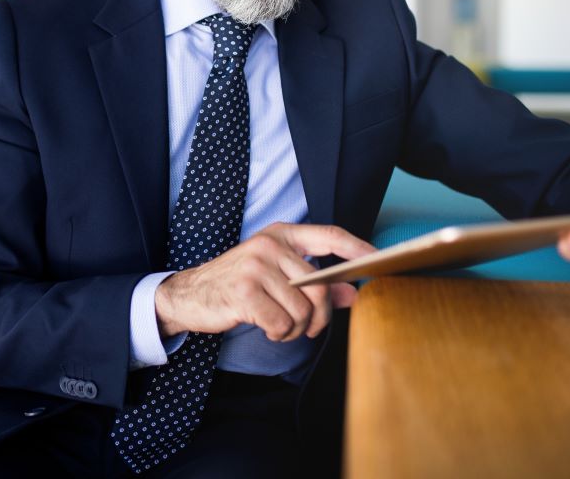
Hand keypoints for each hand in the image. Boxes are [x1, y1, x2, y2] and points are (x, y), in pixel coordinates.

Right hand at [154, 222, 375, 341]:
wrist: (190, 294)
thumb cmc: (239, 285)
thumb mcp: (277, 277)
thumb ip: (316, 284)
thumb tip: (353, 292)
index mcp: (281, 235)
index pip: (329, 235)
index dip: (357, 247)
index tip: (379, 259)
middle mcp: (270, 245)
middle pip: (319, 287)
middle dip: (320, 317)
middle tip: (309, 328)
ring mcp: (255, 266)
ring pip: (302, 310)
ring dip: (297, 330)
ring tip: (281, 327)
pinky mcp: (243, 292)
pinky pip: (282, 324)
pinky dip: (280, 335)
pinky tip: (267, 329)